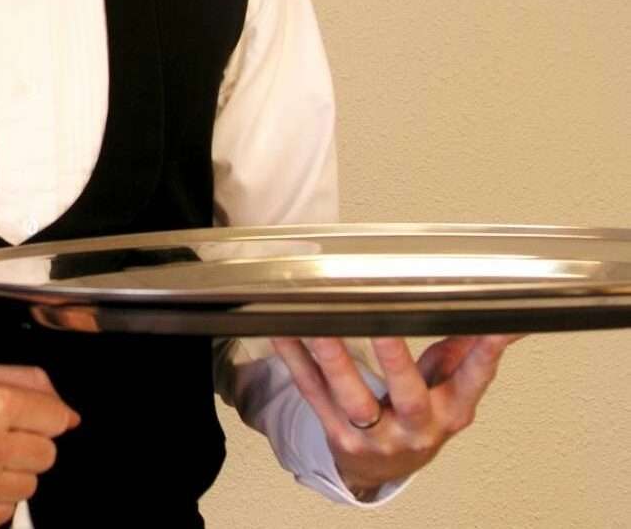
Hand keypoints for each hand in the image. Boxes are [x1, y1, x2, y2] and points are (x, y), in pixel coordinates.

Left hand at [271, 335, 522, 497]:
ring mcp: (373, 435)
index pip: (472, 380)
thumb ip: (467, 354)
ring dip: (333, 359)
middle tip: (383, 325)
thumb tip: (504, 319)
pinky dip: (296, 360)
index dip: (484, 354)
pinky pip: (313, 392)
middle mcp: (414, 428)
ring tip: (319, 325)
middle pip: (407, 395)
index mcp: (451, 413)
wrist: (382, 469)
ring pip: (351, 397)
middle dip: (395, 359)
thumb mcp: (451, 394)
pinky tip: (284, 332)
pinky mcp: (336, 432)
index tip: (492, 326)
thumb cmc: (417, 421)